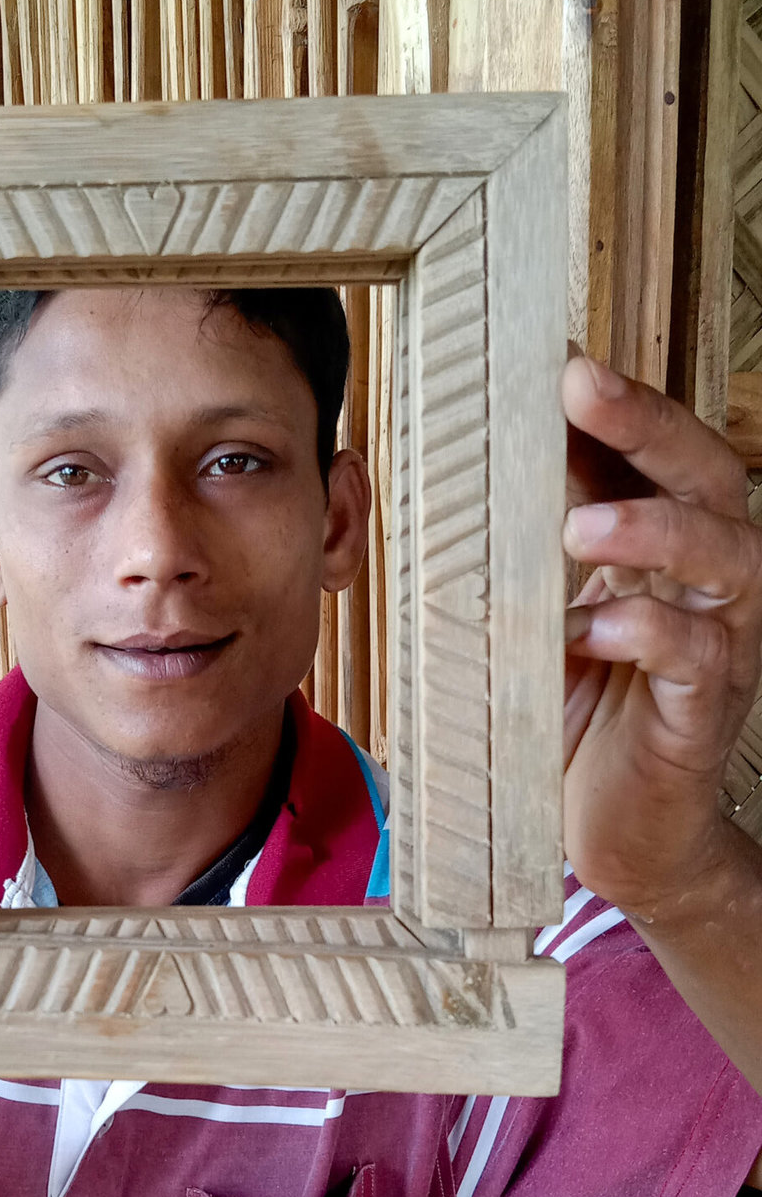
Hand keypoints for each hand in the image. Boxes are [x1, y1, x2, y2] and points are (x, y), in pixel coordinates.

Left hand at [560, 358, 761, 921]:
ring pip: (726, 556)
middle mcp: (711, 583)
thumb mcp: (543, 617)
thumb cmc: (579, 719)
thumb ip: (529, 553)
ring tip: (582, 526)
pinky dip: (647, 634)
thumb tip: (470, 474)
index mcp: (668, 549)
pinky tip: (593, 631)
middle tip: (582, 387)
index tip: (559, 358)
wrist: (621, 838)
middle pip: (707, 476)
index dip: (618, 404)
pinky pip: (696, 657)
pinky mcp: (705, 713)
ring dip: (656, 527)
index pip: (655, 454)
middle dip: (648, 424)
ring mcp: (720, 645)